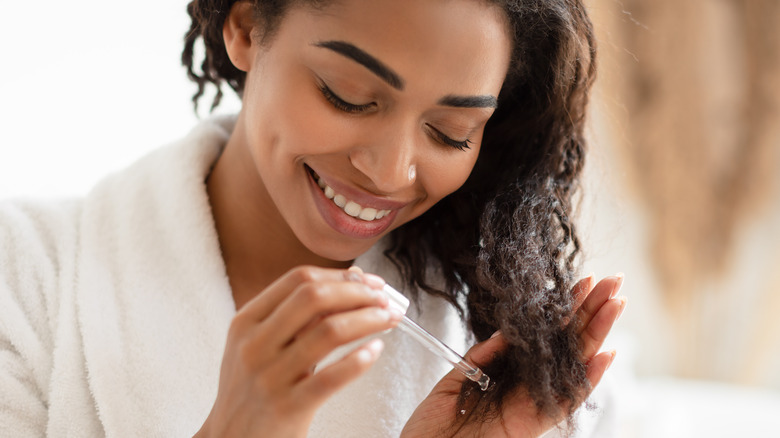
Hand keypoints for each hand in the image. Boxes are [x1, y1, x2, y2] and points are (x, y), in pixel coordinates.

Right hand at [195, 266, 401, 437]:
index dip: (340, 275)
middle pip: (314, 297)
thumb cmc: (252, 389)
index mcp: (246, 322)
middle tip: (383, 299)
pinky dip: (360, 360)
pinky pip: (332, 377)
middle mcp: (255, 345)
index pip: (298, 280)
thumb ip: (297, 316)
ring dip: (368, 320)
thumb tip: (353, 280)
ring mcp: (270, 376)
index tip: (368, 280)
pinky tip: (375, 350)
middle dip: (357, 292)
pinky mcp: (288, 407)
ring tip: (388, 319)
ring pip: (329, 332)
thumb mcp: (259, 344)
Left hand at [401, 275, 625, 437]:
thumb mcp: (457, 377)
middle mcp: (527, 385)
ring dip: (597, 335)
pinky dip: (587, 379)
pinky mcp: (533, 424)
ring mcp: (533, 403)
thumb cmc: (434, 423)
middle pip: (568, 344)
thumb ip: (485, 355)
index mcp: (509, 370)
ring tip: (616, 304)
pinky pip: (566, 401)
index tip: (582, 281)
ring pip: (574, 365)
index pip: (544, 334)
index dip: (564, 308)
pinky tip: (606, 354)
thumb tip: (510, 329)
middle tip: (613, 282)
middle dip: (592, 312)